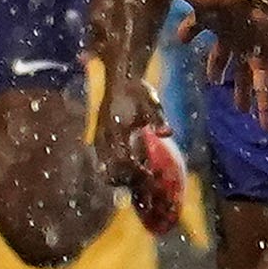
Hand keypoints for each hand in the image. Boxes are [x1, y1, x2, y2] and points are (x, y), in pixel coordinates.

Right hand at [95, 85, 187, 234]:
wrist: (119, 81)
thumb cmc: (137, 91)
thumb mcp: (151, 100)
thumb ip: (158, 117)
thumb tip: (167, 134)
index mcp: (114, 130)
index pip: (122, 160)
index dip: (136, 172)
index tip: (151, 175)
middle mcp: (103, 140)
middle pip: (111, 173)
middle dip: (131, 183)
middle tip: (150, 188)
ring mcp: (100, 144)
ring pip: (107, 174)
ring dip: (125, 183)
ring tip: (145, 188)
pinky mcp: (101, 146)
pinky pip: (106, 168)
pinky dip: (121, 177)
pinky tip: (139, 176)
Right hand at [123, 0, 267, 121]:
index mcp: (211, 17)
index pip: (196, 26)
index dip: (187, 32)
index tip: (181, 40)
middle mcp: (231, 33)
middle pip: (222, 56)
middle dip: (218, 68)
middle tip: (215, 82)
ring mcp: (249, 47)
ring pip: (244, 76)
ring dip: (242, 93)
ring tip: (241, 110)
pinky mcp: (264, 58)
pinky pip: (264, 88)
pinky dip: (265, 107)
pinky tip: (266, 128)